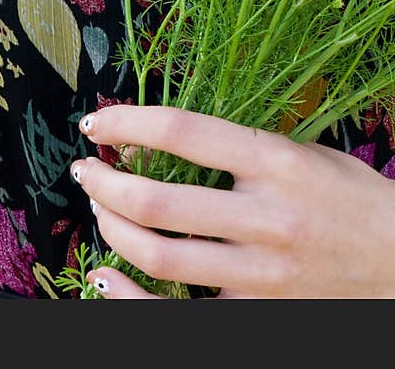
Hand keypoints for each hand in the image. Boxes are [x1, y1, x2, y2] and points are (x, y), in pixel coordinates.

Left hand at [70, 104, 394, 298]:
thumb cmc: (351, 199)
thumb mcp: (304, 152)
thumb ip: (241, 144)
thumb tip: (161, 134)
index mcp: (276, 162)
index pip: (182, 132)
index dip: (127, 123)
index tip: (97, 123)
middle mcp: (267, 218)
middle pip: (157, 200)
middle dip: (104, 182)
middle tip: (86, 170)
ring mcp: (262, 274)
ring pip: (159, 255)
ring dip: (111, 227)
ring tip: (99, 208)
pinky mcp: (258, 314)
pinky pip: (176, 313)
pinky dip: (129, 297)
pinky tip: (104, 276)